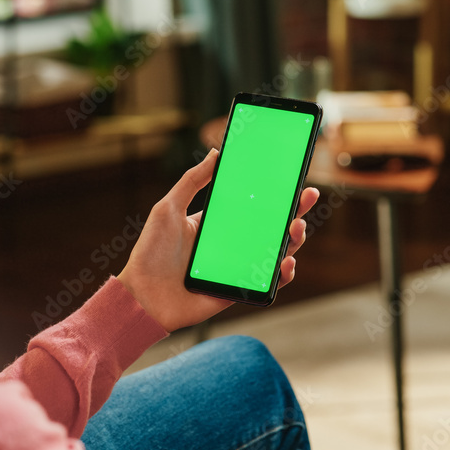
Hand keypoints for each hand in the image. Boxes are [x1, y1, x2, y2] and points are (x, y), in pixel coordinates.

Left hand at [117, 149, 320, 332]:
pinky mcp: (238, 289)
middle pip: (271, 226)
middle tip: (307, 196)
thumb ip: (192, 180)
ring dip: (293, 240)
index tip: (291, 177)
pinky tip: (286, 262)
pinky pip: (267, 282)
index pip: (252, 203)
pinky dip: (282, 274)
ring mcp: (236, 267)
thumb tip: (215, 153)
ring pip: (275, 252)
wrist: (142, 297)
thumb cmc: (150, 253)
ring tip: (297, 228)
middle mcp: (231, 243)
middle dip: (294, 211)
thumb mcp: (168, 208)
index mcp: (216, 222)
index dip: (273, 192)